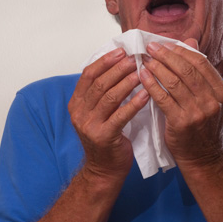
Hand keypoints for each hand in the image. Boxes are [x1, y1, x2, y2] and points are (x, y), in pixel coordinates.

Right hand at [68, 48, 148, 179]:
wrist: (104, 170)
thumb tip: (120, 65)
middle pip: (99, 83)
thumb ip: (103, 92)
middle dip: (118, 68)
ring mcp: (89, 125)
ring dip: (126, 82)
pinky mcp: (103, 137)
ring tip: (142, 72)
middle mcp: (79, 112)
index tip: (121, 51)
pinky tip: (146, 94)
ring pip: (109, 97)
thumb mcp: (97, 112)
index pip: (88, 74)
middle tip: (135, 58)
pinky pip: (120, 116)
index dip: (104, 61)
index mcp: (76, 103)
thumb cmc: (106, 137)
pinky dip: (134, 103)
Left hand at [140, 41, 222, 170]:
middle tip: (151, 47)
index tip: (165, 44)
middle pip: (187, 70)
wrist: (203, 158)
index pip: (200, 63)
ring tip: (145, 60)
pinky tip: (143, 76)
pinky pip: (163, 98)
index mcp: (221, 91)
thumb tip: (190, 42)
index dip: (181, 51)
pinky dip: (151, 84)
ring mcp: (198, 112)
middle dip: (166, 55)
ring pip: (174, 82)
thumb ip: (199, 72)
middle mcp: (212, 100)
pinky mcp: (181, 123)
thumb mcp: (208, 99)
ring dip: (157, 68)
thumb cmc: (203, 126)